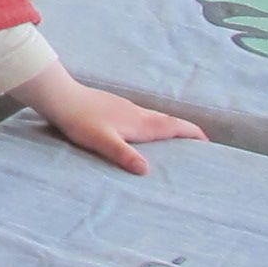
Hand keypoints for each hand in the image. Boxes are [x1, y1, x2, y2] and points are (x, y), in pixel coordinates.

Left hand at [18, 67, 205, 174]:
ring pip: (154, 119)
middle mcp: (136, 112)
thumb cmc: (80, 120)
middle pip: (167, 121)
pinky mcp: (113, 107)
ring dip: (168, 129)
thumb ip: (124, 155)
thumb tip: (146, 170)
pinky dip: (151, 127)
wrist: (59, 96)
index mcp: (139, 122)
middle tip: (197, 147)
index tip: (208, 143)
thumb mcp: (102, 141)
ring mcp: (125, 108)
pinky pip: (141, 118)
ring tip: (174, 145)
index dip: (192, 133)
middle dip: (184, 132)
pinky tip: (141, 135)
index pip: (173, 126)